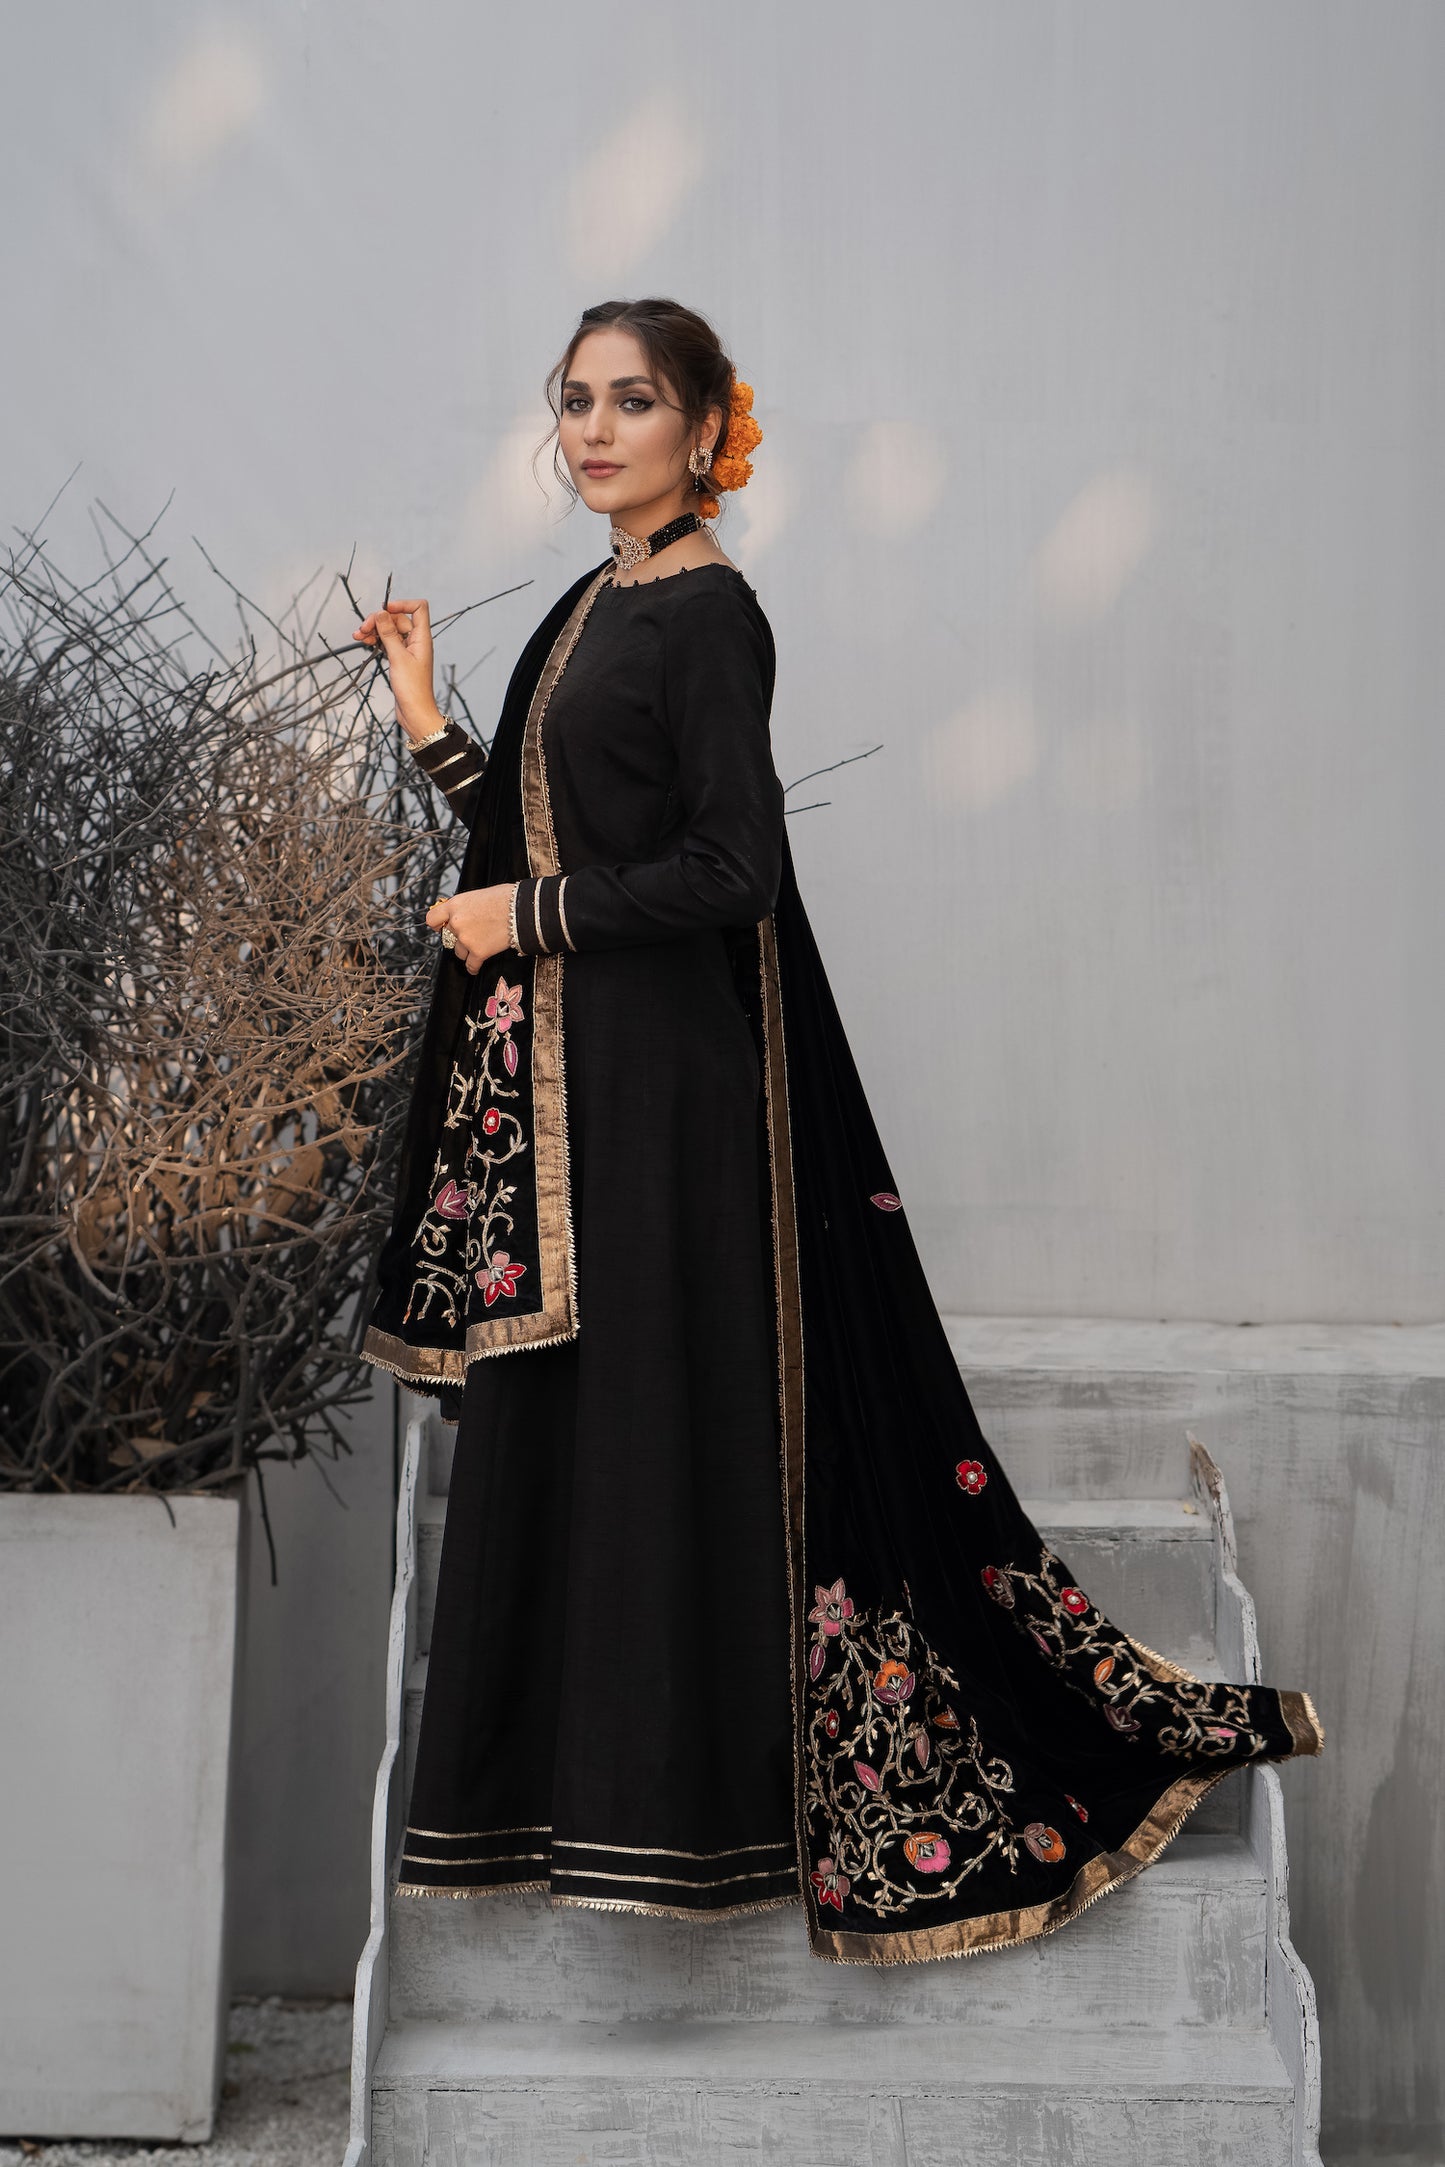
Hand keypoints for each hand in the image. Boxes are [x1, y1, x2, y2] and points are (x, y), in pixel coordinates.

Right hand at [353, 596, 441, 740]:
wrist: (415, 713)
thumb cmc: (412, 689)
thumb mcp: (398, 658)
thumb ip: (389, 634)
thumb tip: (381, 613)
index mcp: (422, 638)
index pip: (418, 608)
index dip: (402, 604)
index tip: (384, 610)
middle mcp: (416, 641)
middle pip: (397, 619)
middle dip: (379, 620)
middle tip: (362, 629)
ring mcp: (407, 650)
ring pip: (389, 631)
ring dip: (374, 630)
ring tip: (357, 636)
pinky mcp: (399, 659)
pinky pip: (386, 643)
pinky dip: (376, 640)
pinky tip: (363, 642)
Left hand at [428, 885, 515, 973]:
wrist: (523, 909)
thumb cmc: (507, 898)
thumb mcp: (479, 895)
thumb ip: (466, 906)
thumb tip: (465, 914)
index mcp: (455, 904)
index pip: (432, 918)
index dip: (437, 924)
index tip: (440, 927)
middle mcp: (456, 922)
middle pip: (448, 937)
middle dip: (458, 937)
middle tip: (472, 934)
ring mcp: (466, 939)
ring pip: (459, 952)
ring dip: (467, 950)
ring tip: (480, 945)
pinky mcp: (478, 952)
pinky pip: (470, 965)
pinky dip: (473, 967)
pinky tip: (476, 966)